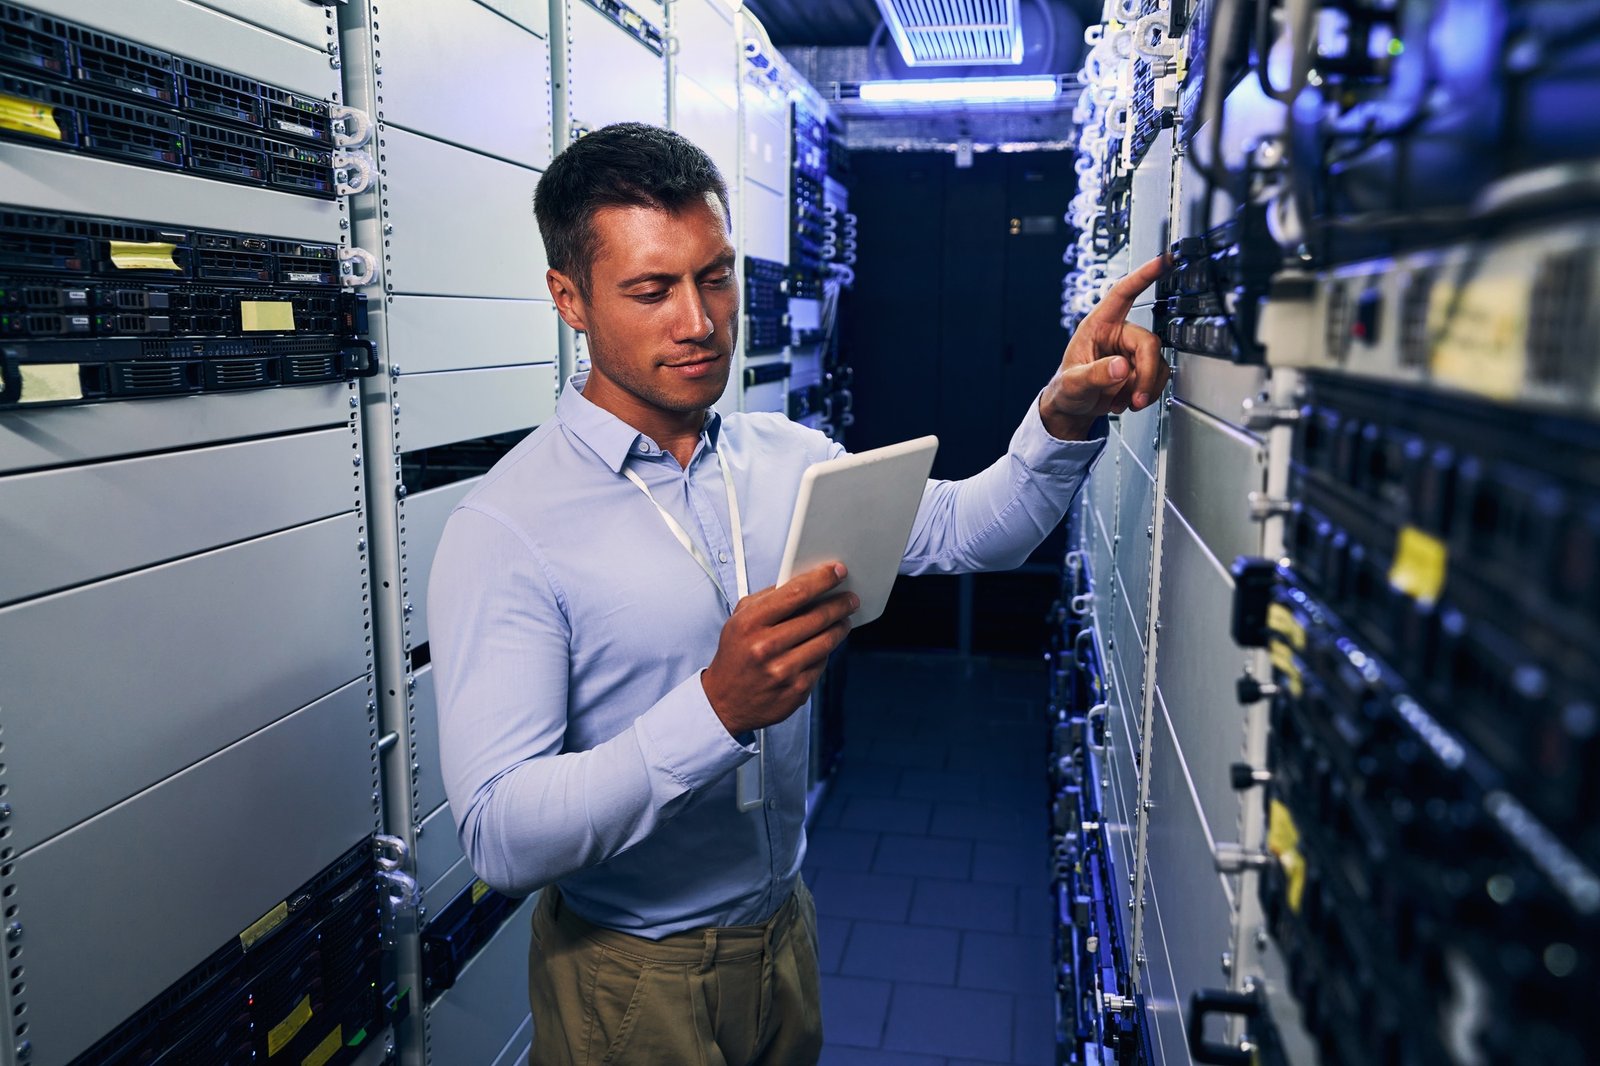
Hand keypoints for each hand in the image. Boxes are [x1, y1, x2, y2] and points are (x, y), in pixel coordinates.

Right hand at [701, 562, 858, 736]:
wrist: (724, 701)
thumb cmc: (735, 656)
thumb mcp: (739, 619)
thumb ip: (767, 598)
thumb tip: (803, 581)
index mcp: (751, 623)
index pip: (796, 593)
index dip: (822, 579)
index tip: (838, 572)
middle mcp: (766, 646)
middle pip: (817, 616)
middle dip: (840, 603)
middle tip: (850, 599)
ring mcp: (783, 670)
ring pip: (827, 640)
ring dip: (841, 626)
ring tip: (843, 620)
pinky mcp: (797, 690)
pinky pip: (822, 663)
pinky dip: (827, 651)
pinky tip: (824, 646)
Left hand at [1040, 255, 1171, 439]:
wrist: (1073, 408)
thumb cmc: (1066, 389)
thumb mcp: (1073, 383)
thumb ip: (1095, 374)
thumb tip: (1122, 367)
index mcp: (1098, 325)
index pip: (1123, 292)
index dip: (1144, 274)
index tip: (1165, 259)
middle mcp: (1118, 333)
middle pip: (1148, 342)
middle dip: (1146, 374)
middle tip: (1136, 398)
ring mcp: (1131, 350)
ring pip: (1157, 361)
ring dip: (1146, 387)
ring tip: (1124, 402)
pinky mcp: (1141, 367)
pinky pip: (1158, 375)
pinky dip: (1147, 392)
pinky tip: (1127, 401)